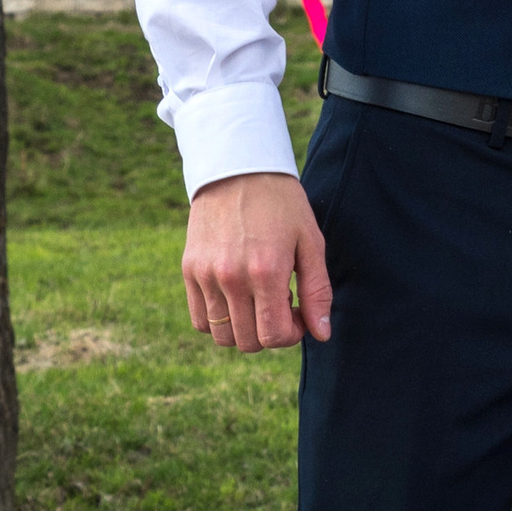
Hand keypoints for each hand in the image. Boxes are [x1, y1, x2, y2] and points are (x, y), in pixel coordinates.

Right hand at [183, 170, 331, 349]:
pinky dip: (219, 321)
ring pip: (223, 337)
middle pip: (249, 342)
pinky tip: (235, 297)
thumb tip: (322, 335)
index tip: (298, 312)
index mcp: (266, 272)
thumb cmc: (282, 204)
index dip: (293, 333)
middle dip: (270, 332)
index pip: (275, 336)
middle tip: (280, 302)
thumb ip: (318, 291)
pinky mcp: (189, 270)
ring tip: (257, 298)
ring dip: (245, 329)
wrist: (238, 168)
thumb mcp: (311, 242)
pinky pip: (200, 321)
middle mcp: (232, 278)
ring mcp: (206, 276)